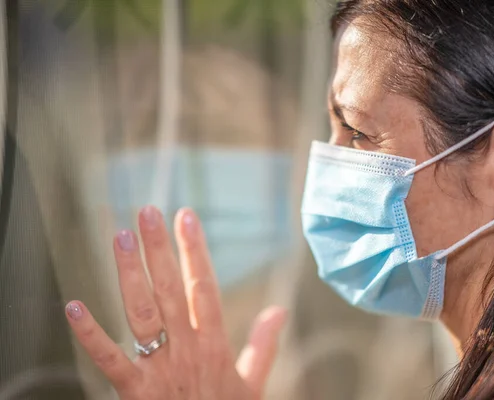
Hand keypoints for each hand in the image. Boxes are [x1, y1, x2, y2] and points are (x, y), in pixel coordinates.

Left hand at [65, 206, 286, 398]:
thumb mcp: (252, 382)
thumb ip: (264, 344)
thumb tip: (280, 310)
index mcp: (214, 344)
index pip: (203, 286)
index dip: (195, 250)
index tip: (186, 218)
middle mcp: (187, 349)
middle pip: (171, 290)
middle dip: (159, 249)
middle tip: (147, 213)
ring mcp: (160, 368)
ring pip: (142, 313)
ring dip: (130, 274)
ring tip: (121, 237)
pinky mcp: (135, 391)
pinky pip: (110, 360)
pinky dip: (91, 335)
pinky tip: (74, 307)